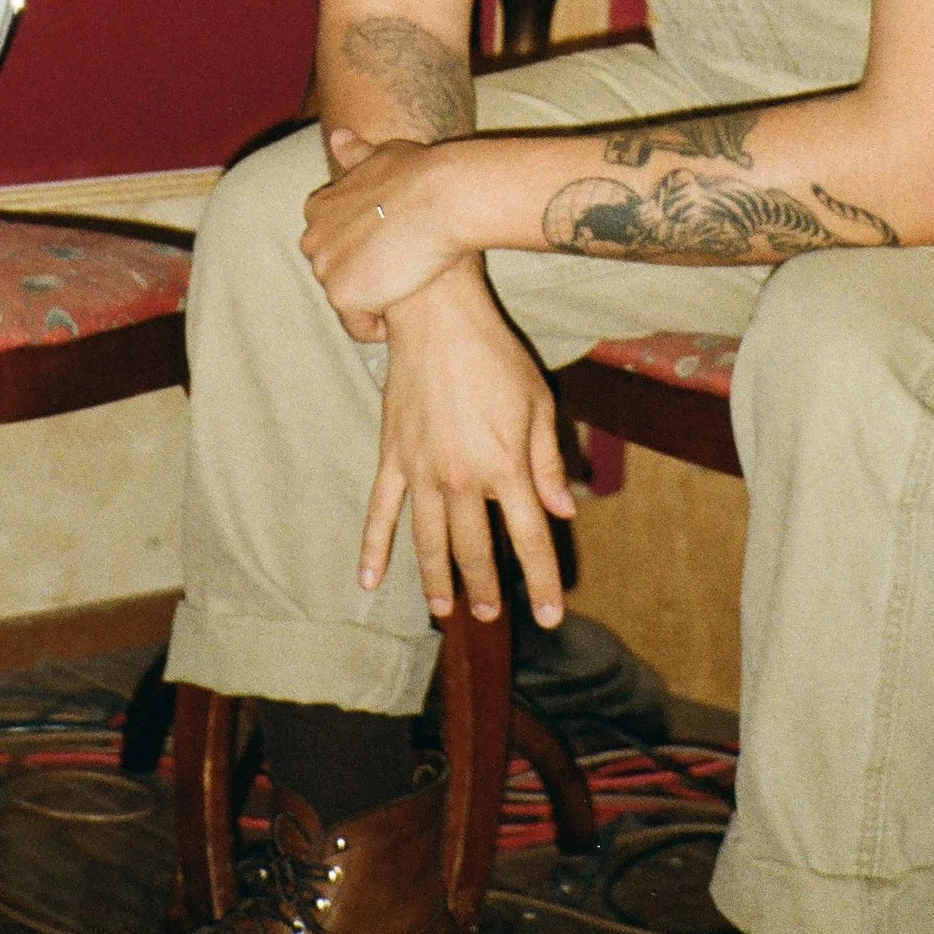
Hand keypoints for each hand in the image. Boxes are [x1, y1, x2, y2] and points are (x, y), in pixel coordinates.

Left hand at [301, 129, 475, 334]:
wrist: (441, 198)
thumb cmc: (420, 174)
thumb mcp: (382, 157)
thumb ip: (356, 156)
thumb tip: (337, 136)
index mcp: (318, 208)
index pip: (333, 243)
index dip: (365, 248)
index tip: (394, 245)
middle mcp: (313, 239)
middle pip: (336, 273)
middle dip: (365, 274)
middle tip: (404, 265)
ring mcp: (325, 269)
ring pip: (348, 300)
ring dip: (374, 299)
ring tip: (408, 285)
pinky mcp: (342, 296)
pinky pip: (358, 325)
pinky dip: (379, 325)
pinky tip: (404, 307)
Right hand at [358, 265, 574, 626]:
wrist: (436, 316)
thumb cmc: (494, 354)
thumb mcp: (538, 402)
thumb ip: (548, 461)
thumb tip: (564, 510)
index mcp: (506, 465)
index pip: (529, 539)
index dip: (541, 581)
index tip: (547, 617)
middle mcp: (462, 477)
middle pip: (476, 549)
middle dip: (486, 587)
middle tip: (490, 615)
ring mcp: (421, 470)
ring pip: (429, 541)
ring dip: (438, 580)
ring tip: (445, 608)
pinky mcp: (391, 457)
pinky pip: (381, 511)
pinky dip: (374, 547)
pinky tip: (369, 580)